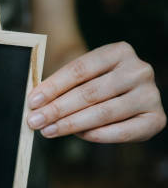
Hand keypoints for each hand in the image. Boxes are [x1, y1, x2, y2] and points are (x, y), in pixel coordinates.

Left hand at [27, 42, 165, 142]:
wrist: (125, 93)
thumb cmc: (94, 82)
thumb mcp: (79, 76)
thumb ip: (61, 86)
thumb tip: (35, 103)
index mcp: (119, 51)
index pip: (80, 69)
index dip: (53, 87)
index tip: (32, 101)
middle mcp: (139, 70)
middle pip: (90, 93)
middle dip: (57, 109)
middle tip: (34, 121)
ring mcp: (150, 94)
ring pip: (103, 112)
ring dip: (71, 124)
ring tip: (48, 130)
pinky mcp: (156, 118)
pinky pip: (123, 131)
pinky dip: (98, 135)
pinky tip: (78, 136)